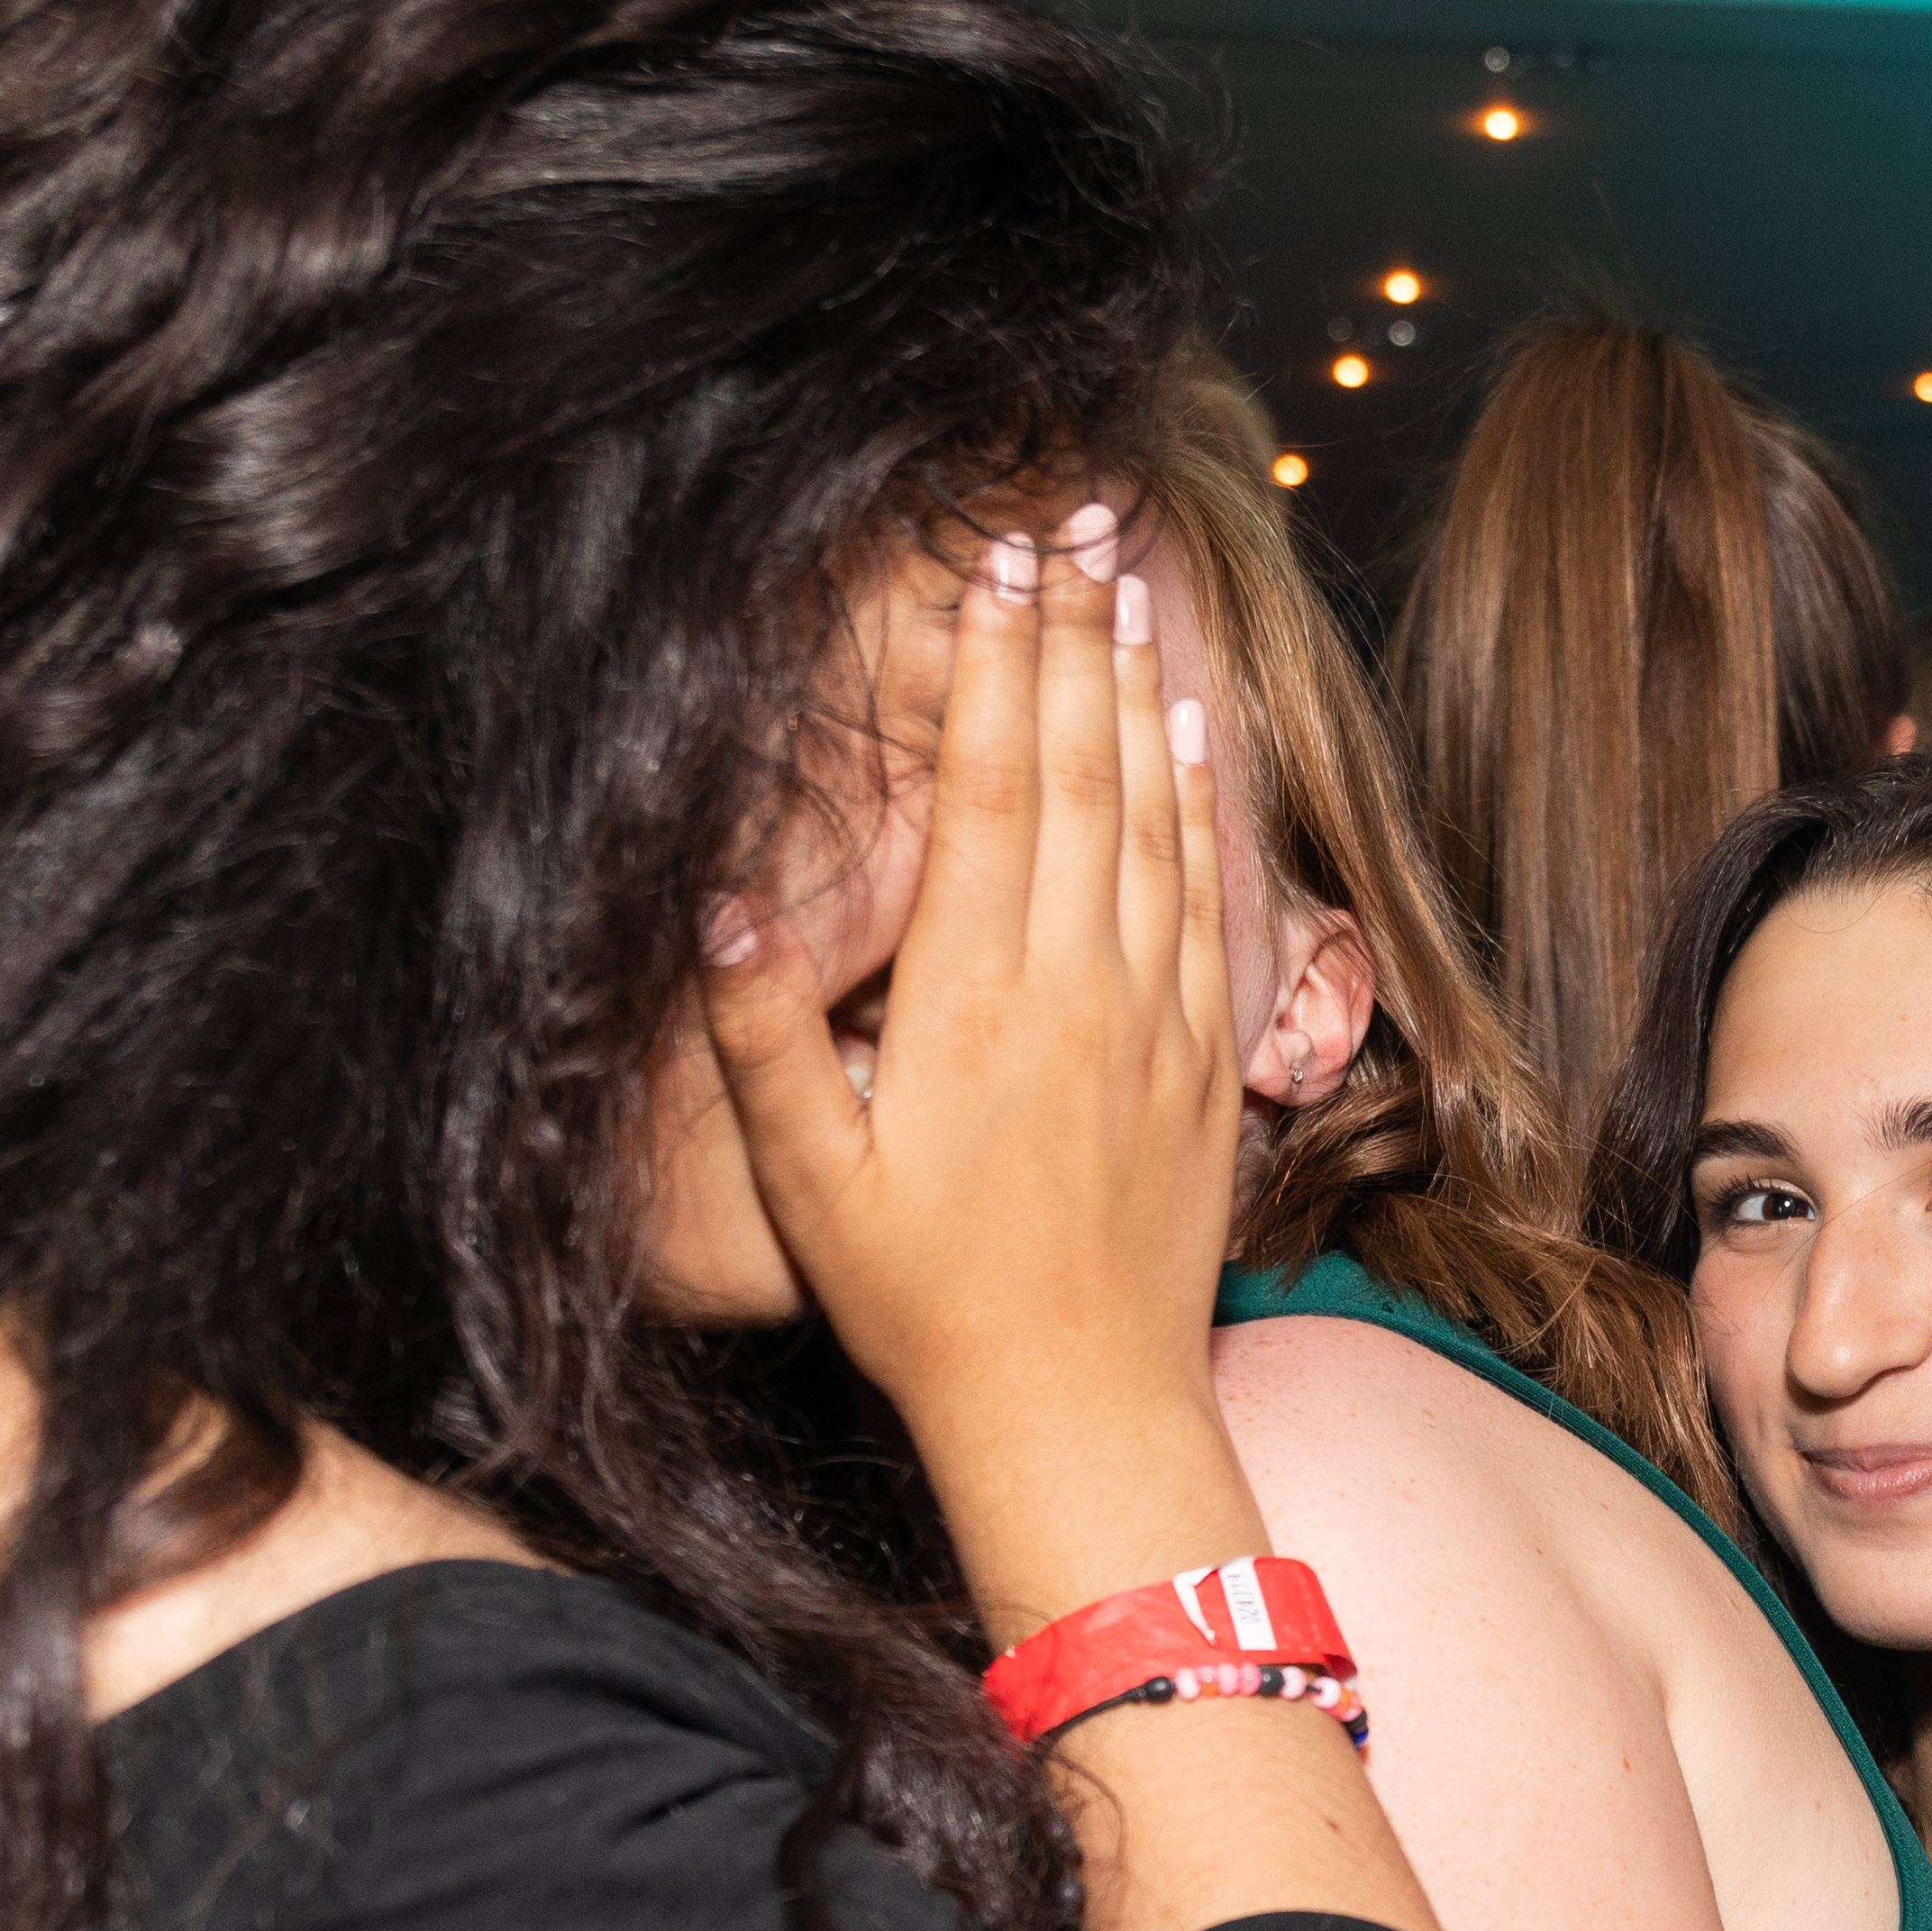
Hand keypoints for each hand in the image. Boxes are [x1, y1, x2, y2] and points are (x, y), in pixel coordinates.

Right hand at [699, 497, 1245, 1632]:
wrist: (1077, 1407)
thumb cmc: (923, 1301)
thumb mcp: (808, 1181)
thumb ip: (760, 1035)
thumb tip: (723, 900)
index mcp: (975, 999)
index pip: (999, 790)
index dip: (1002, 666)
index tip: (1002, 562)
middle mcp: (1079, 988)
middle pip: (1085, 772)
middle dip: (1077, 639)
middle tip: (1078, 523)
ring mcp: (1154, 1018)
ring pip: (1157, 818)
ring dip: (1144, 696)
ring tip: (1132, 589)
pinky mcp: (1201, 1057)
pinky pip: (1208, 896)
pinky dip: (1201, 801)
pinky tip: (1194, 732)